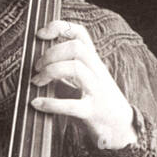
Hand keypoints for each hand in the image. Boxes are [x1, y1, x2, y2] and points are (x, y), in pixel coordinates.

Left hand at [31, 19, 136, 149]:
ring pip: (76, 69)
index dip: (59, 27)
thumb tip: (35, 64)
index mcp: (93, 62)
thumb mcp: (82, 80)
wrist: (121, 129)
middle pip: (77, 48)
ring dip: (50, 72)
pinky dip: (50, 104)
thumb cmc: (95, 102)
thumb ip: (64, 71)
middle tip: (37, 68)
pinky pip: (71, 105)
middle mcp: (97, 72)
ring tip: (36, 82)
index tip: (40, 34)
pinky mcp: (92, 113)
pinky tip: (36, 103)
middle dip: (51, 53)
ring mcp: (97, 91)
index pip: (80, 33)